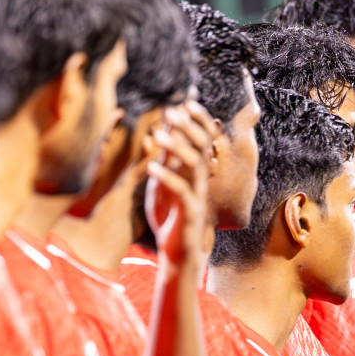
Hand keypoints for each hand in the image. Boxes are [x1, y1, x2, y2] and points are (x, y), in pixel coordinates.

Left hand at [145, 102, 212, 267]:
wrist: (176, 252)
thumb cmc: (168, 216)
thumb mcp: (161, 183)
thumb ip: (164, 159)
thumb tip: (161, 132)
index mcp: (194, 172)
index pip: (202, 140)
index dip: (197, 121)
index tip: (186, 103)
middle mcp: (199, 180)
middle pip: (203, 147)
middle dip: (189, 128)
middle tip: (173, 112)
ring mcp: (196, 196)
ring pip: (195, 166)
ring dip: (178, 148)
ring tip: (160, 134)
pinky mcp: (190, 213)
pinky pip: (181, 191)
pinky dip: (167, 176)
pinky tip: (151, 166)